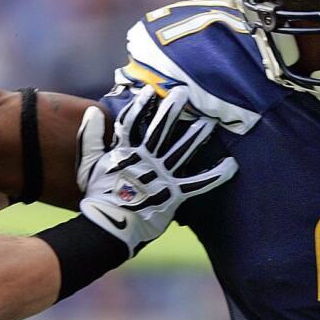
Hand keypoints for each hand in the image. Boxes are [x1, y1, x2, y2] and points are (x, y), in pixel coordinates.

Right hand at [79, 85, 236, 253]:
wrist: (107, 228)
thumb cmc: (97, 197)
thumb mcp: (88, 165)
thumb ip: (90, 137)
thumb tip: (92, 111)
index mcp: (123, 152)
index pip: (131, 122)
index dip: (140, 105)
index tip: (150, 91)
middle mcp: (144, 160)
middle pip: (160, 131)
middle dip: (172, 111)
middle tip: (184, 93)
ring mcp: (160, 177)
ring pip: (180, 152)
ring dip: (195, 135)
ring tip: (209, 122)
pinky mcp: (173, 195)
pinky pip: (197, 184)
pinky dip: (215, 175)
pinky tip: (231, 165)